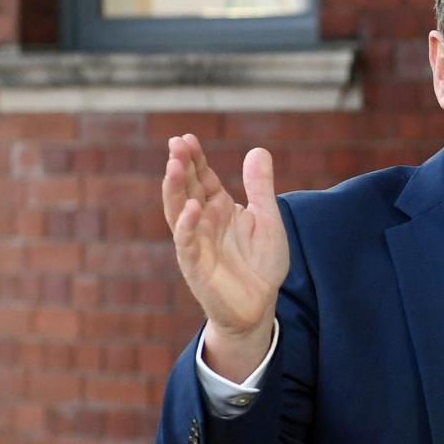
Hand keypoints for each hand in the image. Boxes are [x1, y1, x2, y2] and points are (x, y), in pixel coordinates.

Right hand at [162, 134, 288, 380]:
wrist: (260, 305)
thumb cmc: (261, 263)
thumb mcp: (268, 219)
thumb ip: (261, 187)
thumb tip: (258, 149)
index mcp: (219, 208)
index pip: (202, 177)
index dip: (195, 158)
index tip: (187, 138)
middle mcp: (203, 221)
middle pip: (187, 188)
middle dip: (181, 166)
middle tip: (176, 144)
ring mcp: (196, 242)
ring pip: (178, 211)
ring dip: (175, 189)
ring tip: (175, 166)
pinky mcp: (195, 265)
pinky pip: (187, 242)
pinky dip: (187, 224)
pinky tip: (191, 207)